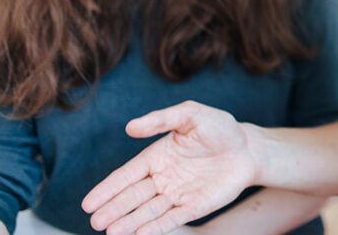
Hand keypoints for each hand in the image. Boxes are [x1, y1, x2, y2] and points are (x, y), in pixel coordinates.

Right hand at [82, 100, 256, 234]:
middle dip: (114, 209)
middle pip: (133, 196)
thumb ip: (161, 120)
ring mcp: (178, 194)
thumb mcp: (190, 115)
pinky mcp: (195, 206)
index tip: (88, 203)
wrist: (249, 147)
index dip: (108, 189)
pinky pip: (172, 219)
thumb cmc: (219, 128)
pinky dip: (156, 227)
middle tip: (95, 221)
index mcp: (157, 156)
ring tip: (111, 233)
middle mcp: (163, 178)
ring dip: (130, 222)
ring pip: (149, 211)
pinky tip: (139, 234)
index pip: (127, 175)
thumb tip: (130, 127)